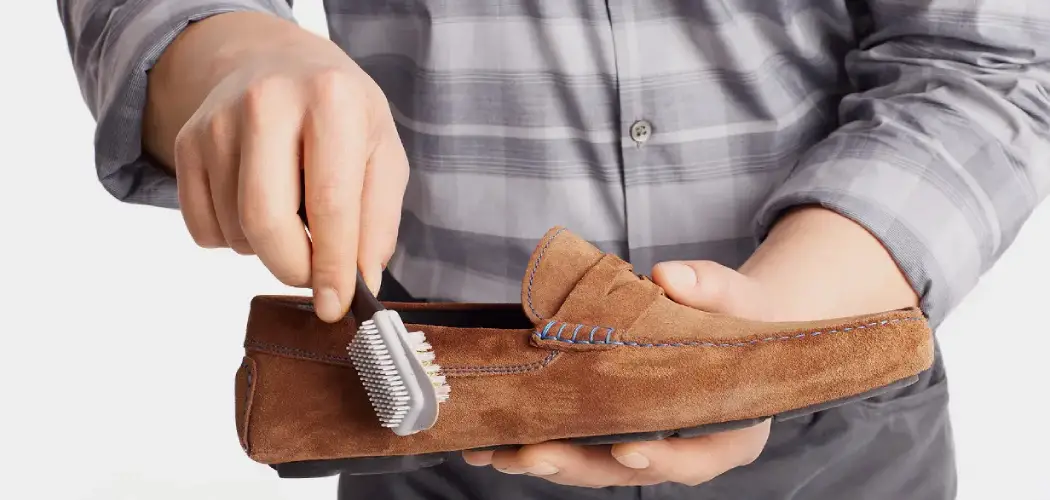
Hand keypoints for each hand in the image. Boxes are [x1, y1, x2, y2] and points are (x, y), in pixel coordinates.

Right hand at [145, 12, 408, 321]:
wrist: (275, 62)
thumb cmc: (340, 113)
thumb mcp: (383, 152)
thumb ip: (378, 219)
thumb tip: (360, 280)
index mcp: (331, 100)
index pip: (330, 204)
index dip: (332, 267)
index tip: (335, 305)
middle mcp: (267, 102)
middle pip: (266, 221)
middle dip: (293, 268)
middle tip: (314, 276)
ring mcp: (217, 121)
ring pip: (235, 230)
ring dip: (268, 249)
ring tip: (293, 213)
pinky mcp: (186, 143)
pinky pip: (204, 227)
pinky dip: (234, 238)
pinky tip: (258, 203)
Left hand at [461, 260, 775, 486]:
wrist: (731, 323)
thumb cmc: (742, 317)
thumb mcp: (739, 298)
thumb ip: (709, 288)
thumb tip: (667, 276)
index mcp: (726, 432)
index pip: (694, 459)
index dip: (660, 460)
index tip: (624, 450)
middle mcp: (681, 449)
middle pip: (626, 471)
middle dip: (575, 466)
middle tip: (531, 456)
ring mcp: (644, 445)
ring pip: (592, 464)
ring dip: (543, 460)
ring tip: (496, 453)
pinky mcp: (613, 431)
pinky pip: (576, 443)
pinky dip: (537, 441)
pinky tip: (496, 440)